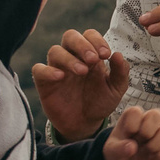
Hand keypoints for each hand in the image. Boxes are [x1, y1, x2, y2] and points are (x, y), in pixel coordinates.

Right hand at [29, 28, 129, 142]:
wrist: (85, 124)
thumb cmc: (99, 102)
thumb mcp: (115, 89)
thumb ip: (120, 73)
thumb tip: (118, 55)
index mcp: (89, 54)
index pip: (89, 35)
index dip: (97, 40)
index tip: (106, 54)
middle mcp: (72, 57)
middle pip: (70, 36)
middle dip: (82, 44)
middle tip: (93, 59)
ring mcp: (57, 68)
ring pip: (55, 51)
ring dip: (69, 58)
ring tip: (83, 71)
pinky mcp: (44, 82)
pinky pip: (39, 69)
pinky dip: (48, 70)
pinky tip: (60, 77)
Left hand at [104, 106, 159, 159]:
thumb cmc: (116, 151)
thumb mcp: (111, 150)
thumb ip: (118, 148)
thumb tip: (133, 147)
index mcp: (132, 117)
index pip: (136, 111)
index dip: (132, 124)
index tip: (127, 133)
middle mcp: (147, 122)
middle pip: (157, 114)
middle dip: (147, 130)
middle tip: (139, 139)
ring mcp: (158, 133)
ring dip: (155, 144)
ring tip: (146, 151)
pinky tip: (152, 157)